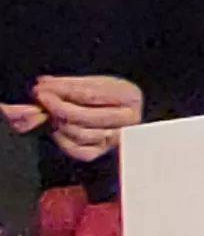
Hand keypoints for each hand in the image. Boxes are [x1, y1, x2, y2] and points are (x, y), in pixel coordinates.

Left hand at [4, 75, 145, 161]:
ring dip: (58, 123)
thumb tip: (43, 84)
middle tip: (41, 99)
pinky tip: (56, 128)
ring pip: (80, 133)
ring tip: (49, 112)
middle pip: (85, 116)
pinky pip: (77, 150)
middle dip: (58, 108)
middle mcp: (129, 119)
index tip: (43, 87)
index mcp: (129, 96)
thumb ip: (68, 84)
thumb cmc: (104, 95)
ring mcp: (117, 138)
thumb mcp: (92, 83)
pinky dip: (62, 140)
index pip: (91, 94)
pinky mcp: (102, 152)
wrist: (116, 111)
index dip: (63, 91)